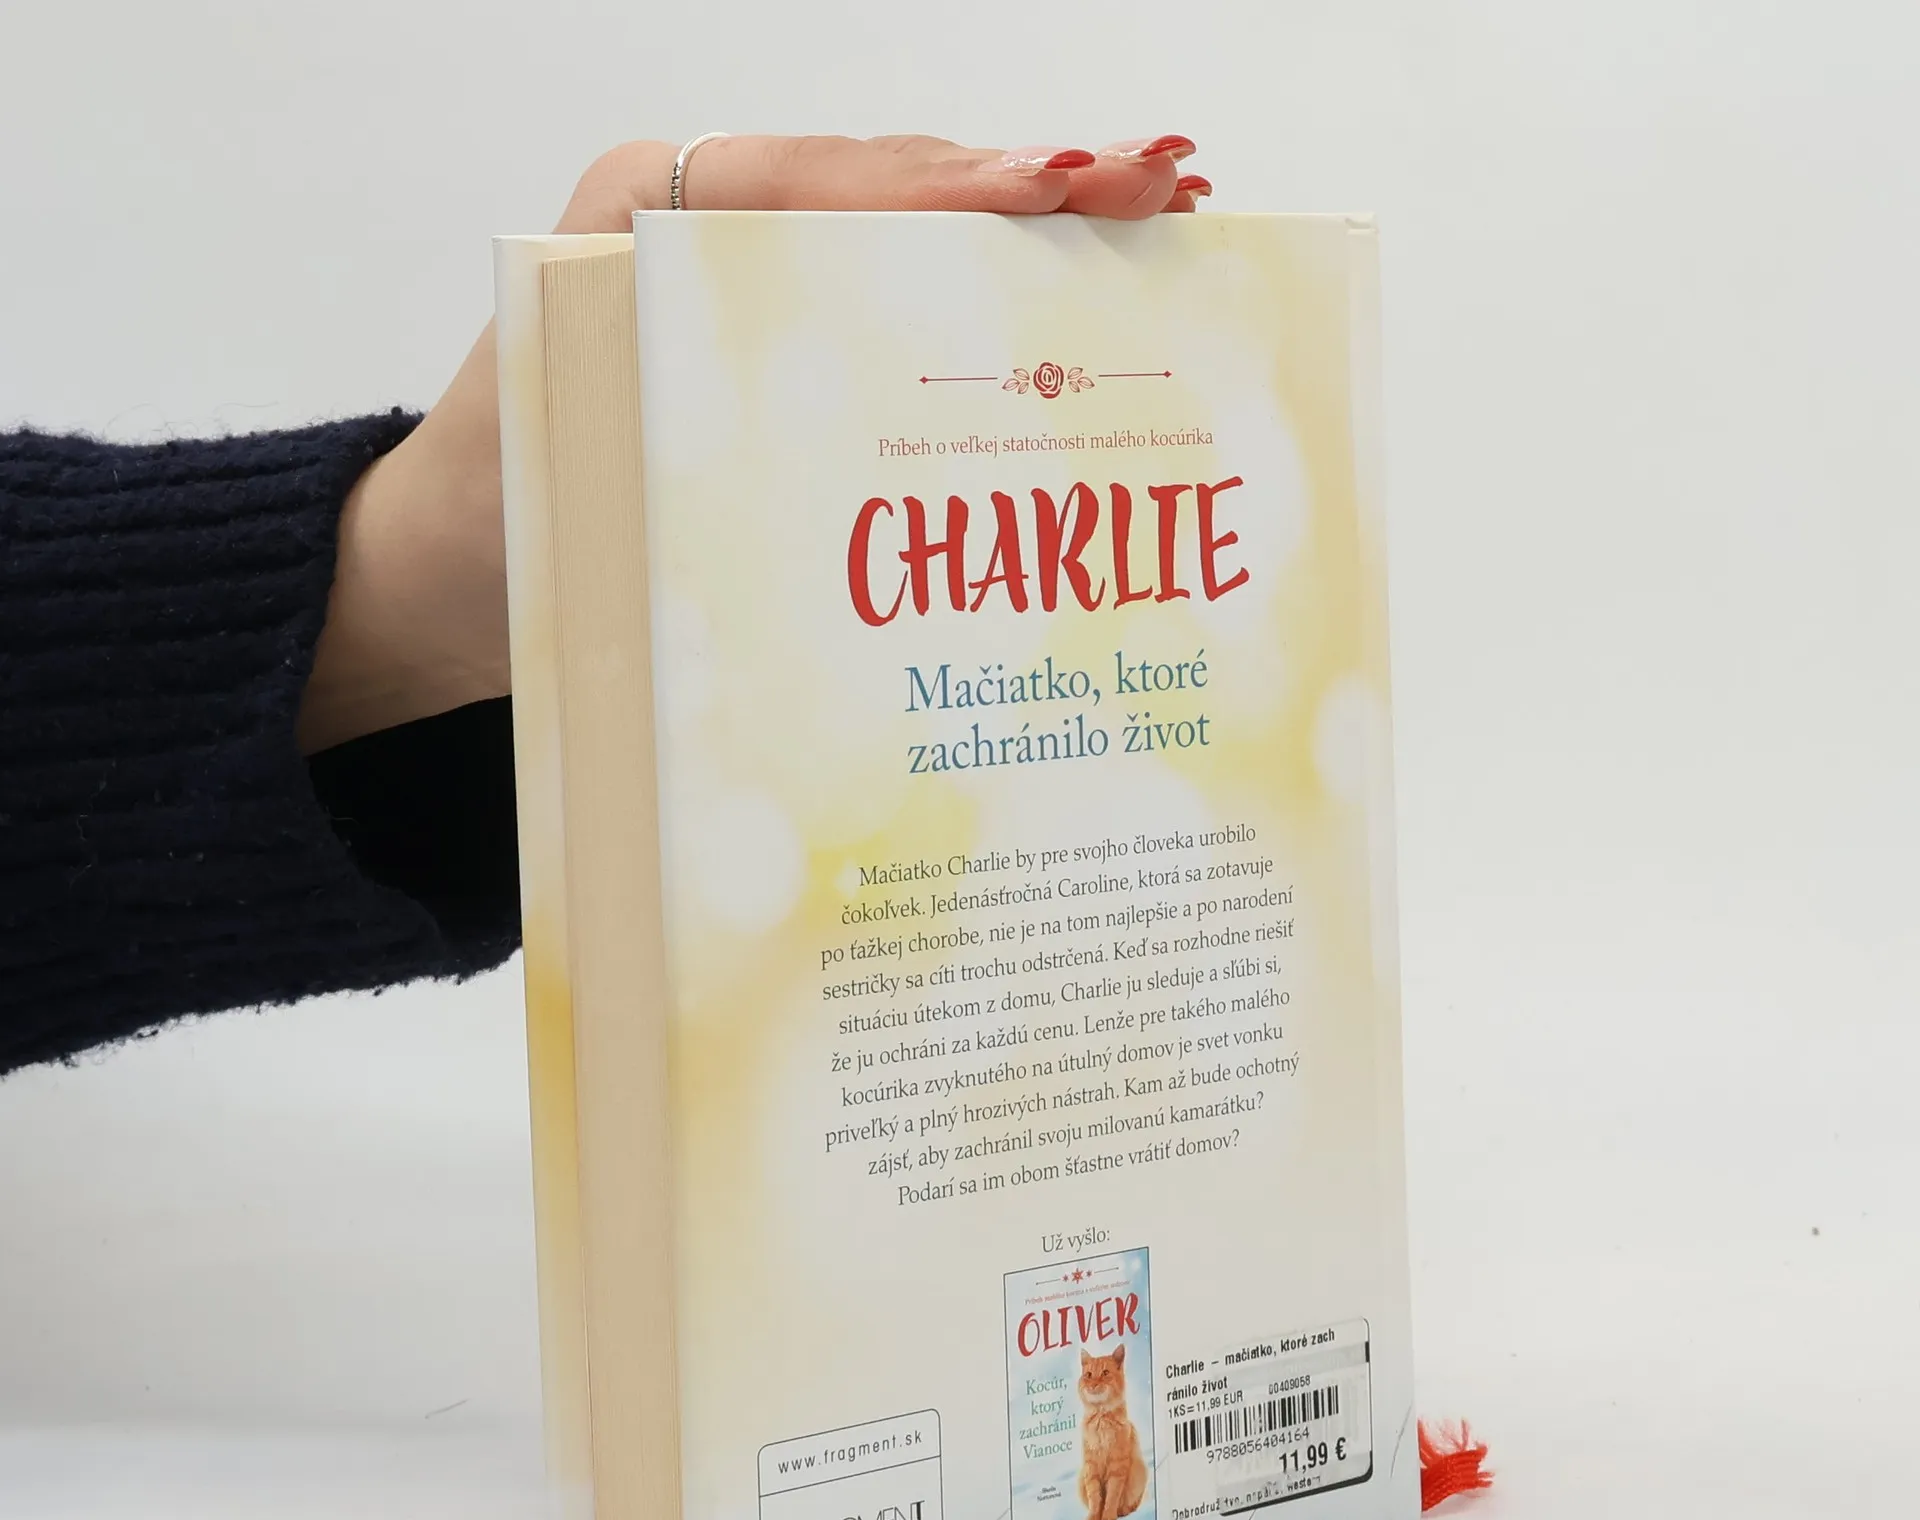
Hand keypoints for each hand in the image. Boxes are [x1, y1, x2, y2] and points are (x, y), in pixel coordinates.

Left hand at [300, 135, 1212, 753]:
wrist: (449, 574)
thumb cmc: (497, 516)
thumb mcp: (569, 439)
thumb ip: (673, 376)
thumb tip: (827, 382)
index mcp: (645, 214)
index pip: (824, 181)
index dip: (951, 185)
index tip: (1064, 185)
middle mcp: (704, 221)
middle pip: (887, 183)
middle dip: (1030, 178)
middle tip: (1159, 182)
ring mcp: (746, 271)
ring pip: (906, 224)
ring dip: (1032, 216)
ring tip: (1154, 204)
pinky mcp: (775, 329)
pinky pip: (892, 284)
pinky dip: (986, 278)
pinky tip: (1075, 269)